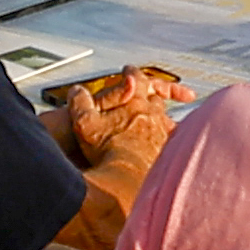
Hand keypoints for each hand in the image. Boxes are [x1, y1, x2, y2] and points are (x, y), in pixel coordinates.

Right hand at [50, 67, 188, 163]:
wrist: (126, 178)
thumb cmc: (106, 151)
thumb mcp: (84, 123)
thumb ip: (80, 103)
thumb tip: (76, 91)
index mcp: (135, 101)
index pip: (137, 77)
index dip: (132, 72)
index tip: (129, 70)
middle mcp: (153, 113)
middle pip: (155, 96)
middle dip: (150, 94)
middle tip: (147, 94)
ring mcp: (162, 131)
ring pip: (165, 118)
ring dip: (160, 117)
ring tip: (158, 121)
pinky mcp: (167, 151)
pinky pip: (173, 139)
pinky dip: (168, 138)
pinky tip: (166, 144)